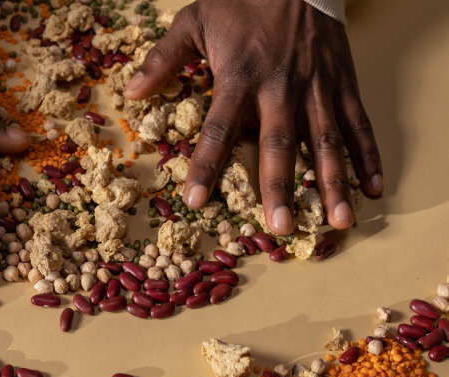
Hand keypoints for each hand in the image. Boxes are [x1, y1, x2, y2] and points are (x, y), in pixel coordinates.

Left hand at [123, 0, 382, 234]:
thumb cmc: (240, 1)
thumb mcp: (194, 22)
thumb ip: (164, 59)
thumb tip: (132, 92)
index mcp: (238, 78)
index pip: (218, 130)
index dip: (206, 166)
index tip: (196, 200)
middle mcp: (280, 88)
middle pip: (279, 145)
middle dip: (279, 187)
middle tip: (278, 226)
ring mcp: (316, 88)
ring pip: (327, 141)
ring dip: (332, 183)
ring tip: (338, 221)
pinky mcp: (343, 84)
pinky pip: (358, 123)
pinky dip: (369, 156)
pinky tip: (373, 189)